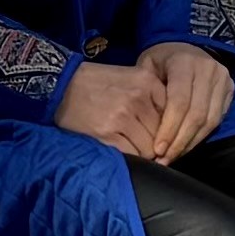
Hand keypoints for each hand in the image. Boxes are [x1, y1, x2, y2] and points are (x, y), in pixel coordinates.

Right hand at [58, 45, 233, 159]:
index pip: (173, 115)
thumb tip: (173, 129)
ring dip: (142, 153)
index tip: (161, 137)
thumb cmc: (98, 84)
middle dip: (155, 144)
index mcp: (147, 82)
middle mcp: (137, 99)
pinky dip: (129, 157)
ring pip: (149, 149)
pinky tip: (119, 148)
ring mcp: (122, 117)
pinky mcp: (107, 134)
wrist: (61, 86)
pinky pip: (131, 155)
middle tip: (143, 144)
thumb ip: (154, 97)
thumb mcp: (131, 78)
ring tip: (128, 144)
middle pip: (162, 135)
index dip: (167, 130)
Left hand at [135, 41, 234, 158]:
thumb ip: (147, 93)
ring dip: (191, 143)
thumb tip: (142, 130)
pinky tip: (186, 147)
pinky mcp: (230, 89)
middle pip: (197, 114)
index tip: (157, 149)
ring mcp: (222, 79)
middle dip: (180, 141)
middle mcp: (208, 69)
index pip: (179, 102)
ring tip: (173, 157)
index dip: (169, 128)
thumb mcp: (146, 68)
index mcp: (184, 62)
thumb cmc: (160, 61)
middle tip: (164, 160)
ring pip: (210, 120)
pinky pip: (218, 120)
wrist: (185, 46)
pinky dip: (201, 136)